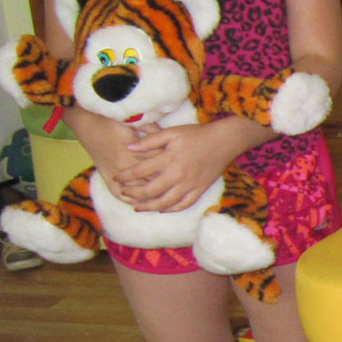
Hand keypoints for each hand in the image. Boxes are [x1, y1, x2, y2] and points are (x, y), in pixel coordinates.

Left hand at [119, 121, 234, 211]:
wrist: (224, 141)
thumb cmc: (196, 134)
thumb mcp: (172, 132)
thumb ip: (150, 140)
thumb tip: (128, 147)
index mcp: (169, 158)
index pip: (140, 171)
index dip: (125, 176)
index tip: (117, 177)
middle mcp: (178, 174)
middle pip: (149, 191)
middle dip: (133, 193)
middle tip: (123, 192)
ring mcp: (190, 185)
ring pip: (165, 203)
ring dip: (148, 207)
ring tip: (137, 207)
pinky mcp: (199, 190)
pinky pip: (183, 205)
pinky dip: (171, 209)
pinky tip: (161, 209)